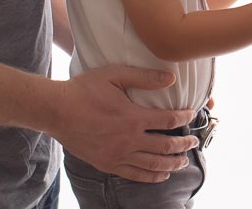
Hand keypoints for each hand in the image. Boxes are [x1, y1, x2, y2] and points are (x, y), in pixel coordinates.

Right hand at [49, 66, 197, 182]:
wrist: (57, 111)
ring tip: (183, 162)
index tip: (192, 115)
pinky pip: (135, 175)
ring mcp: (118, 155)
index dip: (184, 118)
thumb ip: (144, 77)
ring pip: (153, 164)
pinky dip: (151, 177)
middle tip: (193, 142)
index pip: (169, 121)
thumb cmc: (84, 90)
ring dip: (172, 164)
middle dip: (183, 145)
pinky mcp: (107, 164)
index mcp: (133, 117)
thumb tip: (171, 78)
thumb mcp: (115, 75)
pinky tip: (161, 176)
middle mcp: (129, 140)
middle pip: (165, 146)